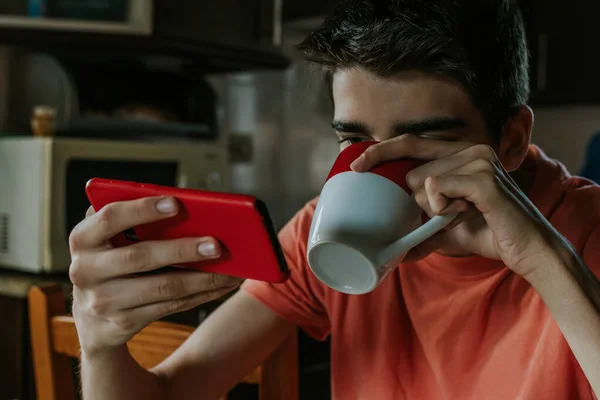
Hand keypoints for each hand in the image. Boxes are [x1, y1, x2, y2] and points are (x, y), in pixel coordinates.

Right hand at [69, 196, 242, 355]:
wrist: (92, 322)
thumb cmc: (112, 263)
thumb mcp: (109, 241)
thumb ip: (132, 222)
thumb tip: (189, 208)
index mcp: (82, 239)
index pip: (110, 218)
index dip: (142, 209)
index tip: (176, 202)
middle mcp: (85, 270)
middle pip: (140, 256)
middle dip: (183, 250)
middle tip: (217, 245)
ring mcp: (102, 301)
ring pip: (162, 287)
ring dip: (203, 278)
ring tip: (232, 269)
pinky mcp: (122, 324)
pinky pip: (171, 307)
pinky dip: (201, 295)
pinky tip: (222, 285)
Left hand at [351, 135, 556, 276]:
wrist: (528, 251)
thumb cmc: (489, 233)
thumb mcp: (446, 228)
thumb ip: (421, 229)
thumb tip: (392, 251)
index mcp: (461, 153)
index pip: (411, 143)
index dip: (381, 150)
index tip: (355, 166)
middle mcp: (470, 149)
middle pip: (412, 171)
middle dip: (420, 201)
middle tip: (449, 213)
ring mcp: (479, 159)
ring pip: (421, 182)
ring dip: (435, 208)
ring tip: (466, 213)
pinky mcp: (483, 177)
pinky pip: (436, 189)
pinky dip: (444, 207)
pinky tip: (469, 212)